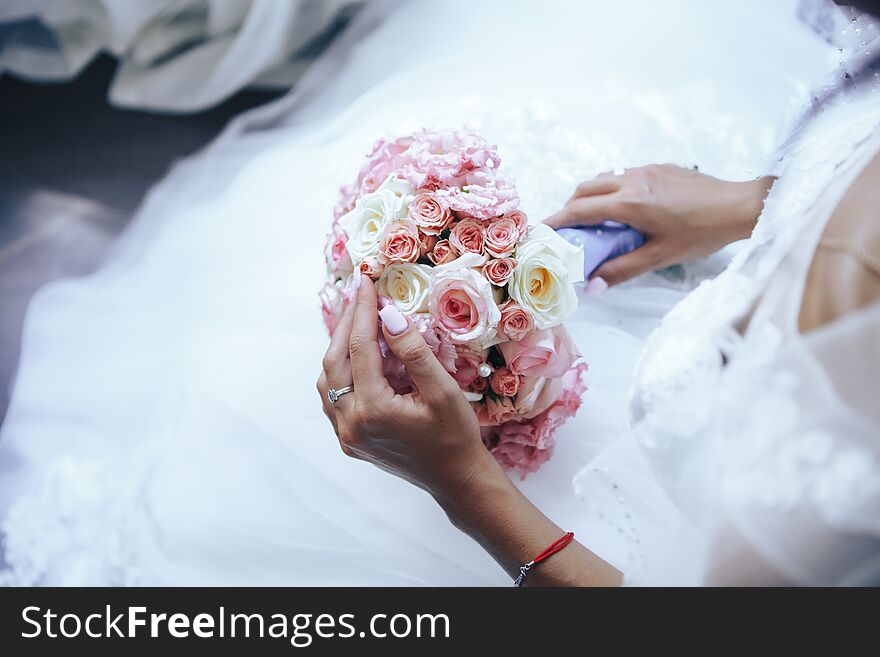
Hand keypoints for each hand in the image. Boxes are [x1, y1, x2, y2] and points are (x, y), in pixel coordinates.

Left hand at [316, 276, 621, 585]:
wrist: (456, 479)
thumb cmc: (456, 435)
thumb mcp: (442, 390)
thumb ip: (413, 351)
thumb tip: (388, 315)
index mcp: (372, 409)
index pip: (360, 347)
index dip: (364, 311)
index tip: (366, 282)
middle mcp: (350, 423)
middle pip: (335, 361)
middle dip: (347, 324)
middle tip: (360, 294)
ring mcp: (346, 434)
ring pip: (327, 381)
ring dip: (340, 348)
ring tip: (359, 321)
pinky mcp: (350, 440)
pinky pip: (333, 398)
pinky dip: (341, 372)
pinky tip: (358, 357)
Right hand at [544, 164, 774, 285]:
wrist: (740, 206)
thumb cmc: (702, 233)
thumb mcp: (661, 257)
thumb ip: (623, 270)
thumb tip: (592, 286)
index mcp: (630, 202)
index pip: (580, 209)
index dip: (557, 220)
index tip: (541, 230)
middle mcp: (633, 180)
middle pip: (585, 188)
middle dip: (570, 206)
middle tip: (567, 229)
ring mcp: (646, 170)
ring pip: (604, 177)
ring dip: (590, 195)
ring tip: (592, 219)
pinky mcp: (660, 167)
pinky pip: (624, 174)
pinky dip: (611, 188)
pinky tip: (623, 207)